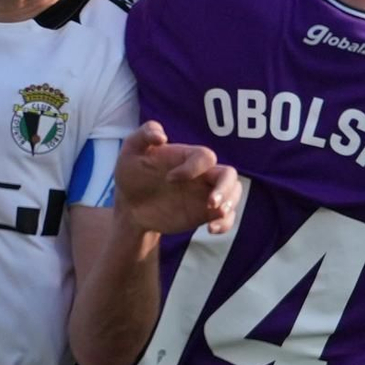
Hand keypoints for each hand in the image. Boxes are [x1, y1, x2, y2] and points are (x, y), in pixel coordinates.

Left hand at [115, 122, 240, 236]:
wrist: (130, 205)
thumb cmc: (131, 174)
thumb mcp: (131, 150)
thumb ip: (144, 134)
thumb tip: (162, 136)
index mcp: (187, 157)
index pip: (205, 156)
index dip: (193, 167)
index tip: (169, 179)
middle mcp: (201, 174)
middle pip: (229, 175)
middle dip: (225, 188)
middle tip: (210, 203)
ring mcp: (205, 194)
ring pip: (234, 194)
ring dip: (229, 205)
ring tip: (215, 216)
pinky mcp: (204, 214)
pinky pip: (226, 217)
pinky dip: (225, 223)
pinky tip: (211, 230)